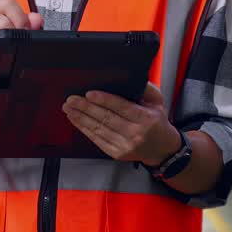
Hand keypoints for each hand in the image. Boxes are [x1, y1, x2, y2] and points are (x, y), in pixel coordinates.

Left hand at [62, 81, 179, 164]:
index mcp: (146, 119)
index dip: (104, 100)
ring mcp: (125, 145)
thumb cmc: (157, 122)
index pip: (122, 107)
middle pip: (106, 118)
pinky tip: (76, 120)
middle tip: (72, 99)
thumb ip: (145, 88)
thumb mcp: (157, 102)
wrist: (162, 149)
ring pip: (98, 129)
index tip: (89, 94)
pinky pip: (97, 139)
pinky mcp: (116, 153)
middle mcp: (135, 134)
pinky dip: (84, 129)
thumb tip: (130, 78)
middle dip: (86, 108)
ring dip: (81, 118)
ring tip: (70, 108)